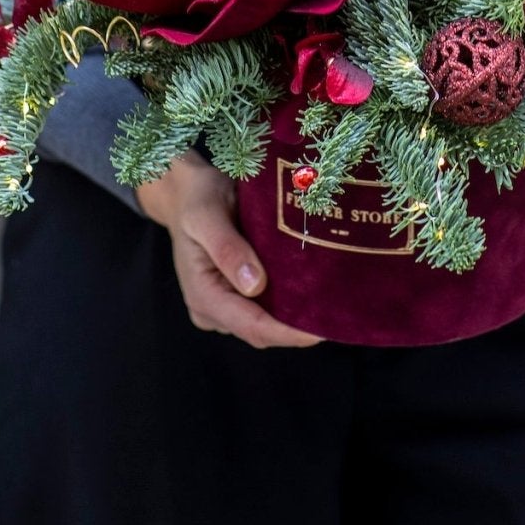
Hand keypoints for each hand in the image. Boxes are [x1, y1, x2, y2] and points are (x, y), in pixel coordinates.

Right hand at [134, 150, 323, 349]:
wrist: (187, 192)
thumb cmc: (197, 199)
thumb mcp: (206, 214)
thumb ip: (227, 248)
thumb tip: (255, 286)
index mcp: (203, 295)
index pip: (252, 326)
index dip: (288, 333)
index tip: (323, 328)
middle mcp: (211, 308)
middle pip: (261, 331)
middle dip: (297, 328)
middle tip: (337, 314)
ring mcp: (222, 305)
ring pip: (264, 322)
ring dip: (294, 317)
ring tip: (329, 304)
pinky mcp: (233, 294)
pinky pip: (263, 308)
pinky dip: (286, 304)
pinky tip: (310, 292)